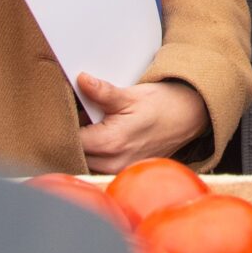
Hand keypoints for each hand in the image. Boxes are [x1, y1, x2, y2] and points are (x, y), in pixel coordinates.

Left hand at [77, 75, 207, 172]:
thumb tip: (81, 80)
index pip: (70, 139)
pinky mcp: (121, 172)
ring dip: (83, 144)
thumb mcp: (130, 95)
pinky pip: (97, 164)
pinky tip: (99, 134)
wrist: (187, 119)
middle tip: (75, 112)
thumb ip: (103, 92)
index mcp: (110, 144)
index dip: (63, 123)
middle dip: (72, 133)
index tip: (64, 108)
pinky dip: (93, 152)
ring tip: (90, 123)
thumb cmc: (161, 106)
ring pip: (84, 160)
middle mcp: (112, 164)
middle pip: (75, 152)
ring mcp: (117, 171)